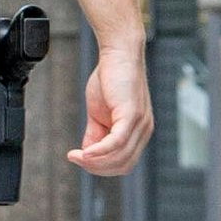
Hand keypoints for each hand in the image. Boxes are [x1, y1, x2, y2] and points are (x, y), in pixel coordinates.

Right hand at [67, 39, 153, 178]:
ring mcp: (140, 123)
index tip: (81, 161)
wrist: (118, 52)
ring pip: (119, 157)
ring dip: (94, 162)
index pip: (123, 163)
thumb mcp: (99, 113)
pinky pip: (116, 142)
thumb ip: (95, 134)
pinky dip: (99, 151)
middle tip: (77, 160)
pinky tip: (85, 153)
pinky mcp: (132, 115)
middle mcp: (143, 130)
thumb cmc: (111, 78)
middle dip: (96, 168)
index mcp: (138, 132)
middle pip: (122, 165)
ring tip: (77, 156)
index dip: (101, 168)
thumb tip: (87, 153)